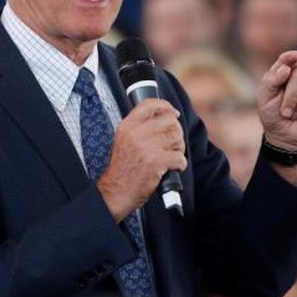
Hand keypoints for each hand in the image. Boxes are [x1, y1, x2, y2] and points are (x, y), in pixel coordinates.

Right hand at [97, 99, 186, 220]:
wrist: (116, 192)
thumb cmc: (123, 168)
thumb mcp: (124, 140)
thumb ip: (139, 127)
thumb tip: (164, 116)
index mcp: (127, 126)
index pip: (149, 104)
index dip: (166, 106)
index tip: (174, 113)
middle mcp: (136, 133)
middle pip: (170, 121)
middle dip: (176, 133)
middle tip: (173, 144)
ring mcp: (146, 147)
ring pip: (177, 138)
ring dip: (179, 149)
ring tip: (171, 157)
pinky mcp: (156, 162)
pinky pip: (180, 157)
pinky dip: (180, 164)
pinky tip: (172, 168)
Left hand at [257, 51, 296, 150]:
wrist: (284, 134)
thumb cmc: (272, 113)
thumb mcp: (265, 97)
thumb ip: (271, 80)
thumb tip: (287, 68)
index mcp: (283, 71)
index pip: (287, 59)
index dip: (290, 57)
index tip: (295, 56)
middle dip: (291, 95)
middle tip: (284, 111)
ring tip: (294, 114)